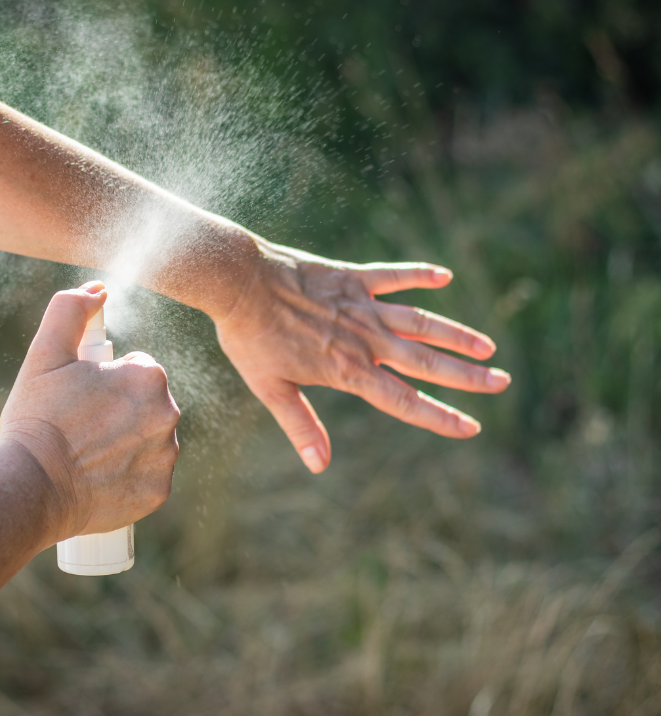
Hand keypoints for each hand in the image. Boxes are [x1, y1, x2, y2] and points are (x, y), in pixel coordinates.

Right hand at [0, 282, 179, 540]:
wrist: (32, 485)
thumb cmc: (38, 417)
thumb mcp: (45, 353)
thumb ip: (71, 309)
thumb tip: (98, 289)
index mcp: (148, 376)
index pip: (136, 369)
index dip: (106, 381)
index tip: (81, 397)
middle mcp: (168, 414)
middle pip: (147, 405)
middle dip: (120, 411)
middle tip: (81, 427)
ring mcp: (165, 456)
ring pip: (151, 440)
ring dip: (128, 442)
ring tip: (89, 453)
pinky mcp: (158, 491)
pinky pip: (149, 476)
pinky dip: (130, 476)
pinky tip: (101, 477)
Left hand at [215, 241, 510, 473]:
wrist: (239, 281)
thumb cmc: (250, 337)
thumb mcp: (270, 388)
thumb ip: (300, 425)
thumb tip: (319, 465)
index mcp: (348, 370)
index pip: (404, 400)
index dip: (440, 416)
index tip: (472, 426)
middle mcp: (365, 339)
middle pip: (427, 361)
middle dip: (467, 376)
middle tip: (502, 382)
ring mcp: (362, 306)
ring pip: (421, 321)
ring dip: (456, 333)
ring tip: (488, 345)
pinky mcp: (353, 278)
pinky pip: (394, 275)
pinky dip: (419, 274)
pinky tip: (445, 275)